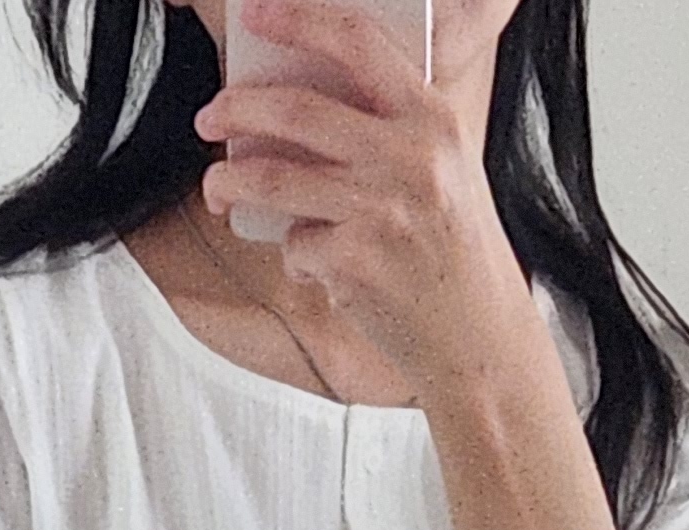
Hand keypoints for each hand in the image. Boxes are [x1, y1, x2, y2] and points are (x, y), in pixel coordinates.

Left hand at [193, 0, 546, 412]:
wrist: (479, 337)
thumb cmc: (454, 253)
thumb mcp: (444, 170)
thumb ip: (391, 130)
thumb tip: (300, 104)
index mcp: (432, 119)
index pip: (357, 44)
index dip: (298, 21)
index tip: (256, 15)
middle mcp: (409, 158)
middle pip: (295, 111)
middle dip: (236, 109)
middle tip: (209, 117)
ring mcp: (380, 211)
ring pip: (273, 179)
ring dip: (231, 184)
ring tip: (218, 191)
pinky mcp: (355, 263)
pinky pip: (295, 246)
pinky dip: (297, 258)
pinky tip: (320, 269)